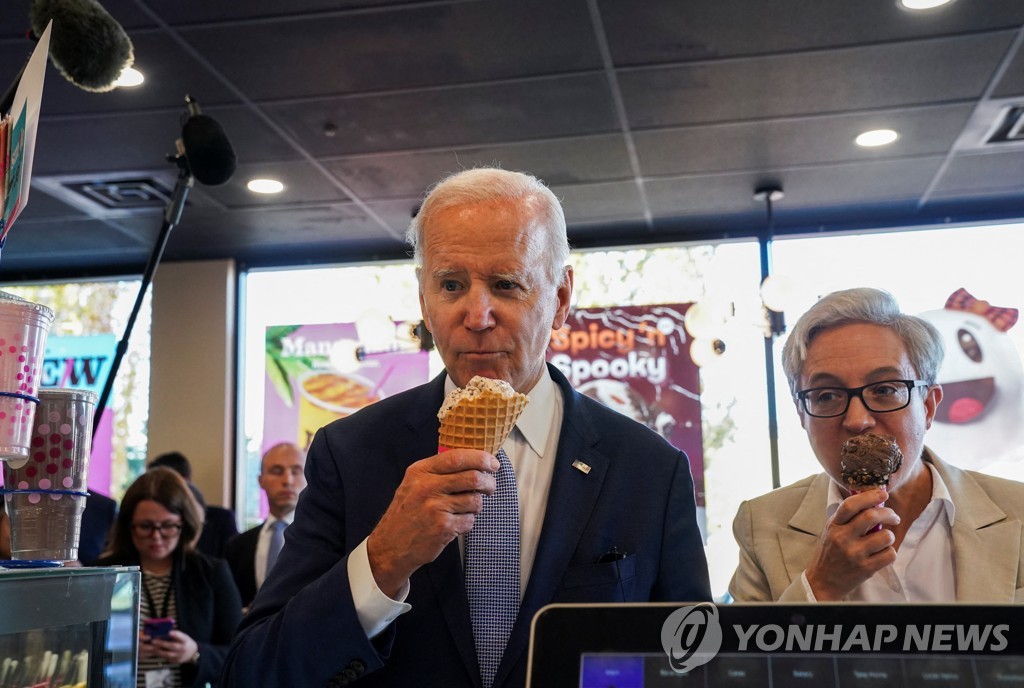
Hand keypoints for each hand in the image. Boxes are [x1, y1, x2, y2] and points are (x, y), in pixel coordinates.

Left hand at [140, 630, 198, 664]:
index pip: (181, 637)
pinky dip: (160, 655)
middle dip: (162, 643)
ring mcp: (179, 656)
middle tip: (153, 641)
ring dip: (159, 650)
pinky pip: (166, 658)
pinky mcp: (175, 661)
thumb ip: (176, 635)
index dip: (175, 634)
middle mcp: (183, 648)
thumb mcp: (184, 637)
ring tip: (152, 647)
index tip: (169, 632)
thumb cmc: (185, 643)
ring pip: (167, 654)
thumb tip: (165, 631)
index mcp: (185, 640)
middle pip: (172, 646)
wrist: (192, 653)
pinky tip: (155, 652)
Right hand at [367, 448, 498, 597]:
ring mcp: (435, 508)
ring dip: (476, 506)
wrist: (391, 545)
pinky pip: (470, 520)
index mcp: (420, 471)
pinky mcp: (443, 528)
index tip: (492, 463)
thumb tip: (475, 461)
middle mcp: (427, 487)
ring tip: (465, 509)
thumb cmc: (407, 512)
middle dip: (488, 482)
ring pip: (475, 500)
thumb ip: (438, 471)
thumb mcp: (414, 483)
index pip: (457, 457)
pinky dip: (468, 522)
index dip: (481, 458)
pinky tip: (455, 523)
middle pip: (472, 478)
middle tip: (490, 487)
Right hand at [804, 488, 900, 600]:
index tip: (883, 494)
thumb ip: (847, 518)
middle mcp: (843, 538)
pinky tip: (883, 553)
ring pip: (885, 536)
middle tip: (893, 515)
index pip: (851, 505)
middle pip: (871, 516)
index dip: (869, 496)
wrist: (823, 581)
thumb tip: (871, 502)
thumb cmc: (829, 553)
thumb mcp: (831, 531)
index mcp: (834, 526)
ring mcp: (854, 554)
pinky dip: (890, 552)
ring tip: (885, 538)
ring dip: (890, 535)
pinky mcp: (865, 569)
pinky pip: (889, 554)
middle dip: (888, 512)